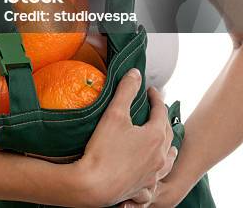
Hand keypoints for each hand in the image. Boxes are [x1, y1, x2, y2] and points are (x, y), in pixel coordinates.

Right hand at [73, 69, 177, 206]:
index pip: (160, 111)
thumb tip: (135, 73)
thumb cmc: (103, 149)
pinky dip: (157, 175)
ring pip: (168, 161)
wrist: (92, 185)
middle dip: (163, 119)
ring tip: (168, 145)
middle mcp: (159, 157)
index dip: (156, 98)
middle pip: (167, 134)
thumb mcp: (114, 113)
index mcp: (155, 137)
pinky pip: (155, 183)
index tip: (151, 90)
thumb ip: (127, 90)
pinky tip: (153, 175)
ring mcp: (152, 175)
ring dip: (168, 149)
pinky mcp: (142, 189)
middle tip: (156, 110)